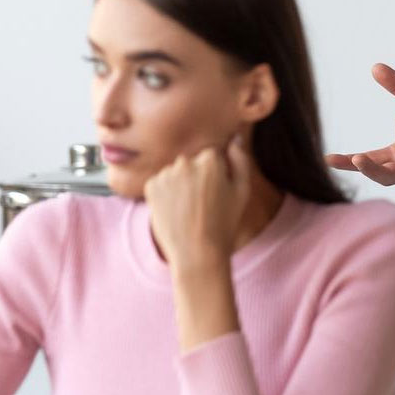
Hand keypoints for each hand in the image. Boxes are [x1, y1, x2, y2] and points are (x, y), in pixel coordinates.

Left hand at [145, 134, 252, 271]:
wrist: (196, 253)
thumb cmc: (224, 223)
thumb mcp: (243, 190)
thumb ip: (240, 160)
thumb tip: (233, 141)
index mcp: (210, 158)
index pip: (213, 155)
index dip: (216, 174)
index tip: (217, 192)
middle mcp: (185, 161)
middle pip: (192, 162)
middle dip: (197, 176)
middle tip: (203, 202)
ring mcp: (166, 173)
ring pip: (175, 172)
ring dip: (180, 184)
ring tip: (188, 209)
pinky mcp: (151, 186)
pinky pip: (160, 183)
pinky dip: (166, 194)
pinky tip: (175, 211)